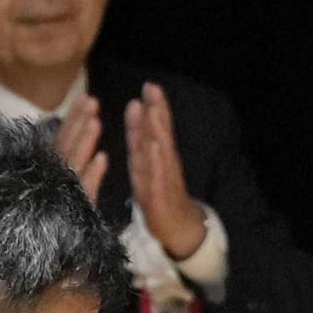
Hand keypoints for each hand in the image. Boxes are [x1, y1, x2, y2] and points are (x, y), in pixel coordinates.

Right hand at [54, 94, 108, 207]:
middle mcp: (52, 180)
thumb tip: (78, 134)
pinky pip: (82, 192)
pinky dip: (91, 175)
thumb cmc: (56, 217)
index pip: (63, 139)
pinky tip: (102, 159)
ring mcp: (60, 197)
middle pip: (65, 147)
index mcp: (51, 172)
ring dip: (83, 142)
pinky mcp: (70, 215)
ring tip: (96, 122)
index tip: (85, 97)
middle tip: (91, 100)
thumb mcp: (61, 188)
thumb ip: (66, 160)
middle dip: (77, 122)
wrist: (45, 261)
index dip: (74, 118)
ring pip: (71, 165)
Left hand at [124, 83, 206, 263]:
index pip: (155, 127)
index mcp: (157, 155)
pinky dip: (156, 162)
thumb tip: (136, 108)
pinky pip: (156, 177)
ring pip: (159, 152)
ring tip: (154, 112)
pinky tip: (155, 147)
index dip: (153, 107)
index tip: (149, 86)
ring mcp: (163, 178)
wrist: (176, 226)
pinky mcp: (159, 196)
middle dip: (157, 111)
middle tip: (152, 88)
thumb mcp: (145, 162)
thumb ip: (140, 138)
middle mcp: (163, 163)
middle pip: (159, 133)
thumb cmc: (158, 192)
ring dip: (157, 131)